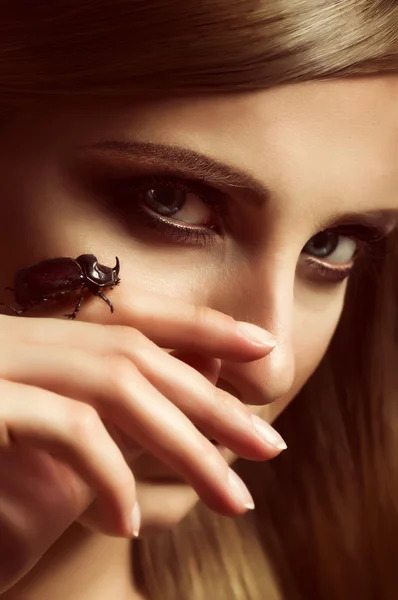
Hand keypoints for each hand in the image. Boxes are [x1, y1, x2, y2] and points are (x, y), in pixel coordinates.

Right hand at [0, 285, 282, 591]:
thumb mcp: (39, 424)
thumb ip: (97, 406)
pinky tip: (127, 524)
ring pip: (116, 384)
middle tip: (269, 446)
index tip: (260, 345)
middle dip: (211, 401)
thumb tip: (179, 395)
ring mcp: (0, 363)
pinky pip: (66, 426)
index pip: (133, 317)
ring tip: (233, 499)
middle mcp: (17, 336)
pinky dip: (109, 473)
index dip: (201, 325)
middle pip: (138, 354)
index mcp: (35, 337)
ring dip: (184, 444)